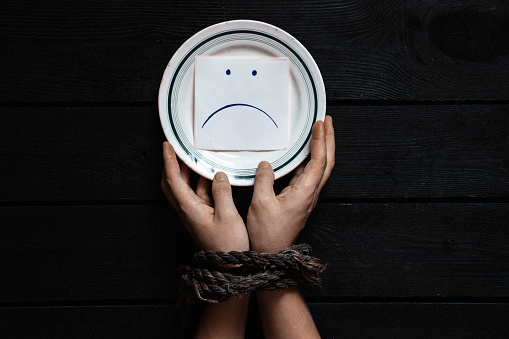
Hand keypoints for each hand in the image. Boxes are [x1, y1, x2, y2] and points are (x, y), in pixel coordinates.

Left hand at [161, 142, 248, 251]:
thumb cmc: (227, 246)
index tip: (167, 146)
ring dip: (188, 172)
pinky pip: (198, 194)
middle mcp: (188, 210)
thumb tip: (218, 175)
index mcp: (189, 209)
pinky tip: (212, 175)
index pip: (173, 180)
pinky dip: (201, 182)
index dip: (169, 162)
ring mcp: (195, 214)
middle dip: (172, 165)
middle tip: (177, 149)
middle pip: (173, 183)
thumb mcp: (227, 216)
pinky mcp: (203, 217)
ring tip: (196, 157)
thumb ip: (222, 193)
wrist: (229, 268)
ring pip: (186, 187)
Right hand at [247, 116, 334, 252]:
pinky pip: (309, 174)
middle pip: (327, 162)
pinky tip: (304, 153)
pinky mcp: (299, 200)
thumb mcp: (261, 204)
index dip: (321, 141)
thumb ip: (264, 180)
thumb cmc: (268, 233)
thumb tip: (266, 163)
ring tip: (319, 131)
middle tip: (327, 121)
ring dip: (322, 148)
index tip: (319, 123)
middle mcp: (310, 193)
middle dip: (329, 140)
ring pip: (320, 168)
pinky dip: (310, 159)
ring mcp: (306, 197)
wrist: (272, 254)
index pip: (319, 161)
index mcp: (305, 192)